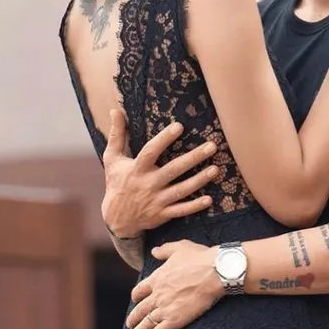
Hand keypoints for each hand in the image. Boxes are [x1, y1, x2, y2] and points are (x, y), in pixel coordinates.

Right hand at [101, 110, 218, 237]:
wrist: (116, 219)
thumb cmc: (116, 183)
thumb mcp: (112, 159)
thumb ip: (117, 134)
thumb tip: (115, 110)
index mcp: (137, 169)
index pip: (151, 152)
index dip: (164, 139)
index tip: (179, 126)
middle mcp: (148, 184)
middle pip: (173, 170)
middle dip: (193, 158)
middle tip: (212, 146)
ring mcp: (157, 200)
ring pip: (181, 190)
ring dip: (199, 180)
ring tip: (216, 169)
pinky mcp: (163, 214)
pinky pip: (181, 210)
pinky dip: (195, 206)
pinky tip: (209, 199)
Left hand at [123, 240, 222, 328]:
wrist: (214, 271)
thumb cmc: (199, 258)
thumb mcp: (179, 247)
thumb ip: (164, 250)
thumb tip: (153, 251)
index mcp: (157, 278)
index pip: (140, 290)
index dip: (136, 297)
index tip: (136, 300)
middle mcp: (157, 294)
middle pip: (140, 310)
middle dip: (133, 319)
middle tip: (129, 325)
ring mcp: (164, 308)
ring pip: (145, 324)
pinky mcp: (174, 320)